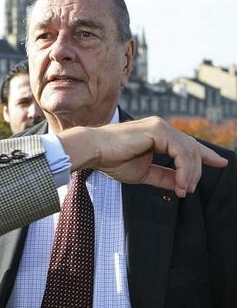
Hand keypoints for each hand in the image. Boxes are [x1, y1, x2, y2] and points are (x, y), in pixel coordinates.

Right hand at [57, 117, 227, 196]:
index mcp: (157, 135)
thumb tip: (181, 185)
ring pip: (189, 150)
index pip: (187, 145)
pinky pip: (180, 152)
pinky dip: (184, 169)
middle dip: (198, 170)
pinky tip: (180, 183)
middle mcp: (161, 127)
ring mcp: (160, 127)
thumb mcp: (144, 173)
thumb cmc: (112, 160)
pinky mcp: (157, 130)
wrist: (95, 151)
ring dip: (190, 174)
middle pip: (192, 148)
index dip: (205, 155)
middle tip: (190, 190)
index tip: (221, 162)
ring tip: (184, 190)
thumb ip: (163, 176)